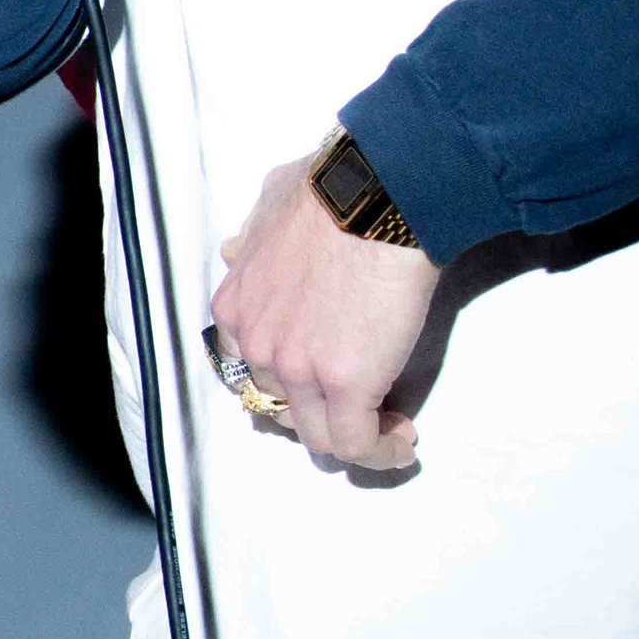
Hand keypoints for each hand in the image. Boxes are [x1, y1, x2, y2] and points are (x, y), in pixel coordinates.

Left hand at [210, 146, 439, 469]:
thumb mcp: (269, 205)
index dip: (285, 380)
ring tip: (388, 428)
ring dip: (353, 436)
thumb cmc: (336, 188)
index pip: (248, 367)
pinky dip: (379, 451)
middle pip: (280, 406)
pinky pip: (354, 443)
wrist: (379, 193)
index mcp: (236, 305)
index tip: (319, 378)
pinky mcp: (343, 382)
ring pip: (316, 434)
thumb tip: (236, 248)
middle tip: (359, 406)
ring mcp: (295, 367)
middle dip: (318, 411)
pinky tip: (402, 439)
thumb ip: (252, 235)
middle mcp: (255, 343)